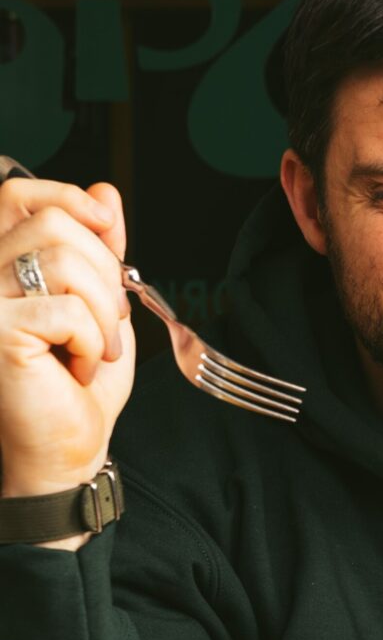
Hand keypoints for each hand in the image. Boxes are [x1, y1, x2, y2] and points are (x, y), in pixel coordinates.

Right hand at [0, 177, 135, 497]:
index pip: (18, 196)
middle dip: (103, 272)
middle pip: (55, 224)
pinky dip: (91, 341)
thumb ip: (98, 247)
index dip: (68, 198)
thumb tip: (104, 191)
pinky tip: (76, 367)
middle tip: (104, 322)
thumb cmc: (76, 386)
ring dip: (100, 311)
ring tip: (92, 349)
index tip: (106, 225)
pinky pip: (67, 309)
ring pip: (63, 259)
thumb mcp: (98, 304)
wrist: (66, 448)